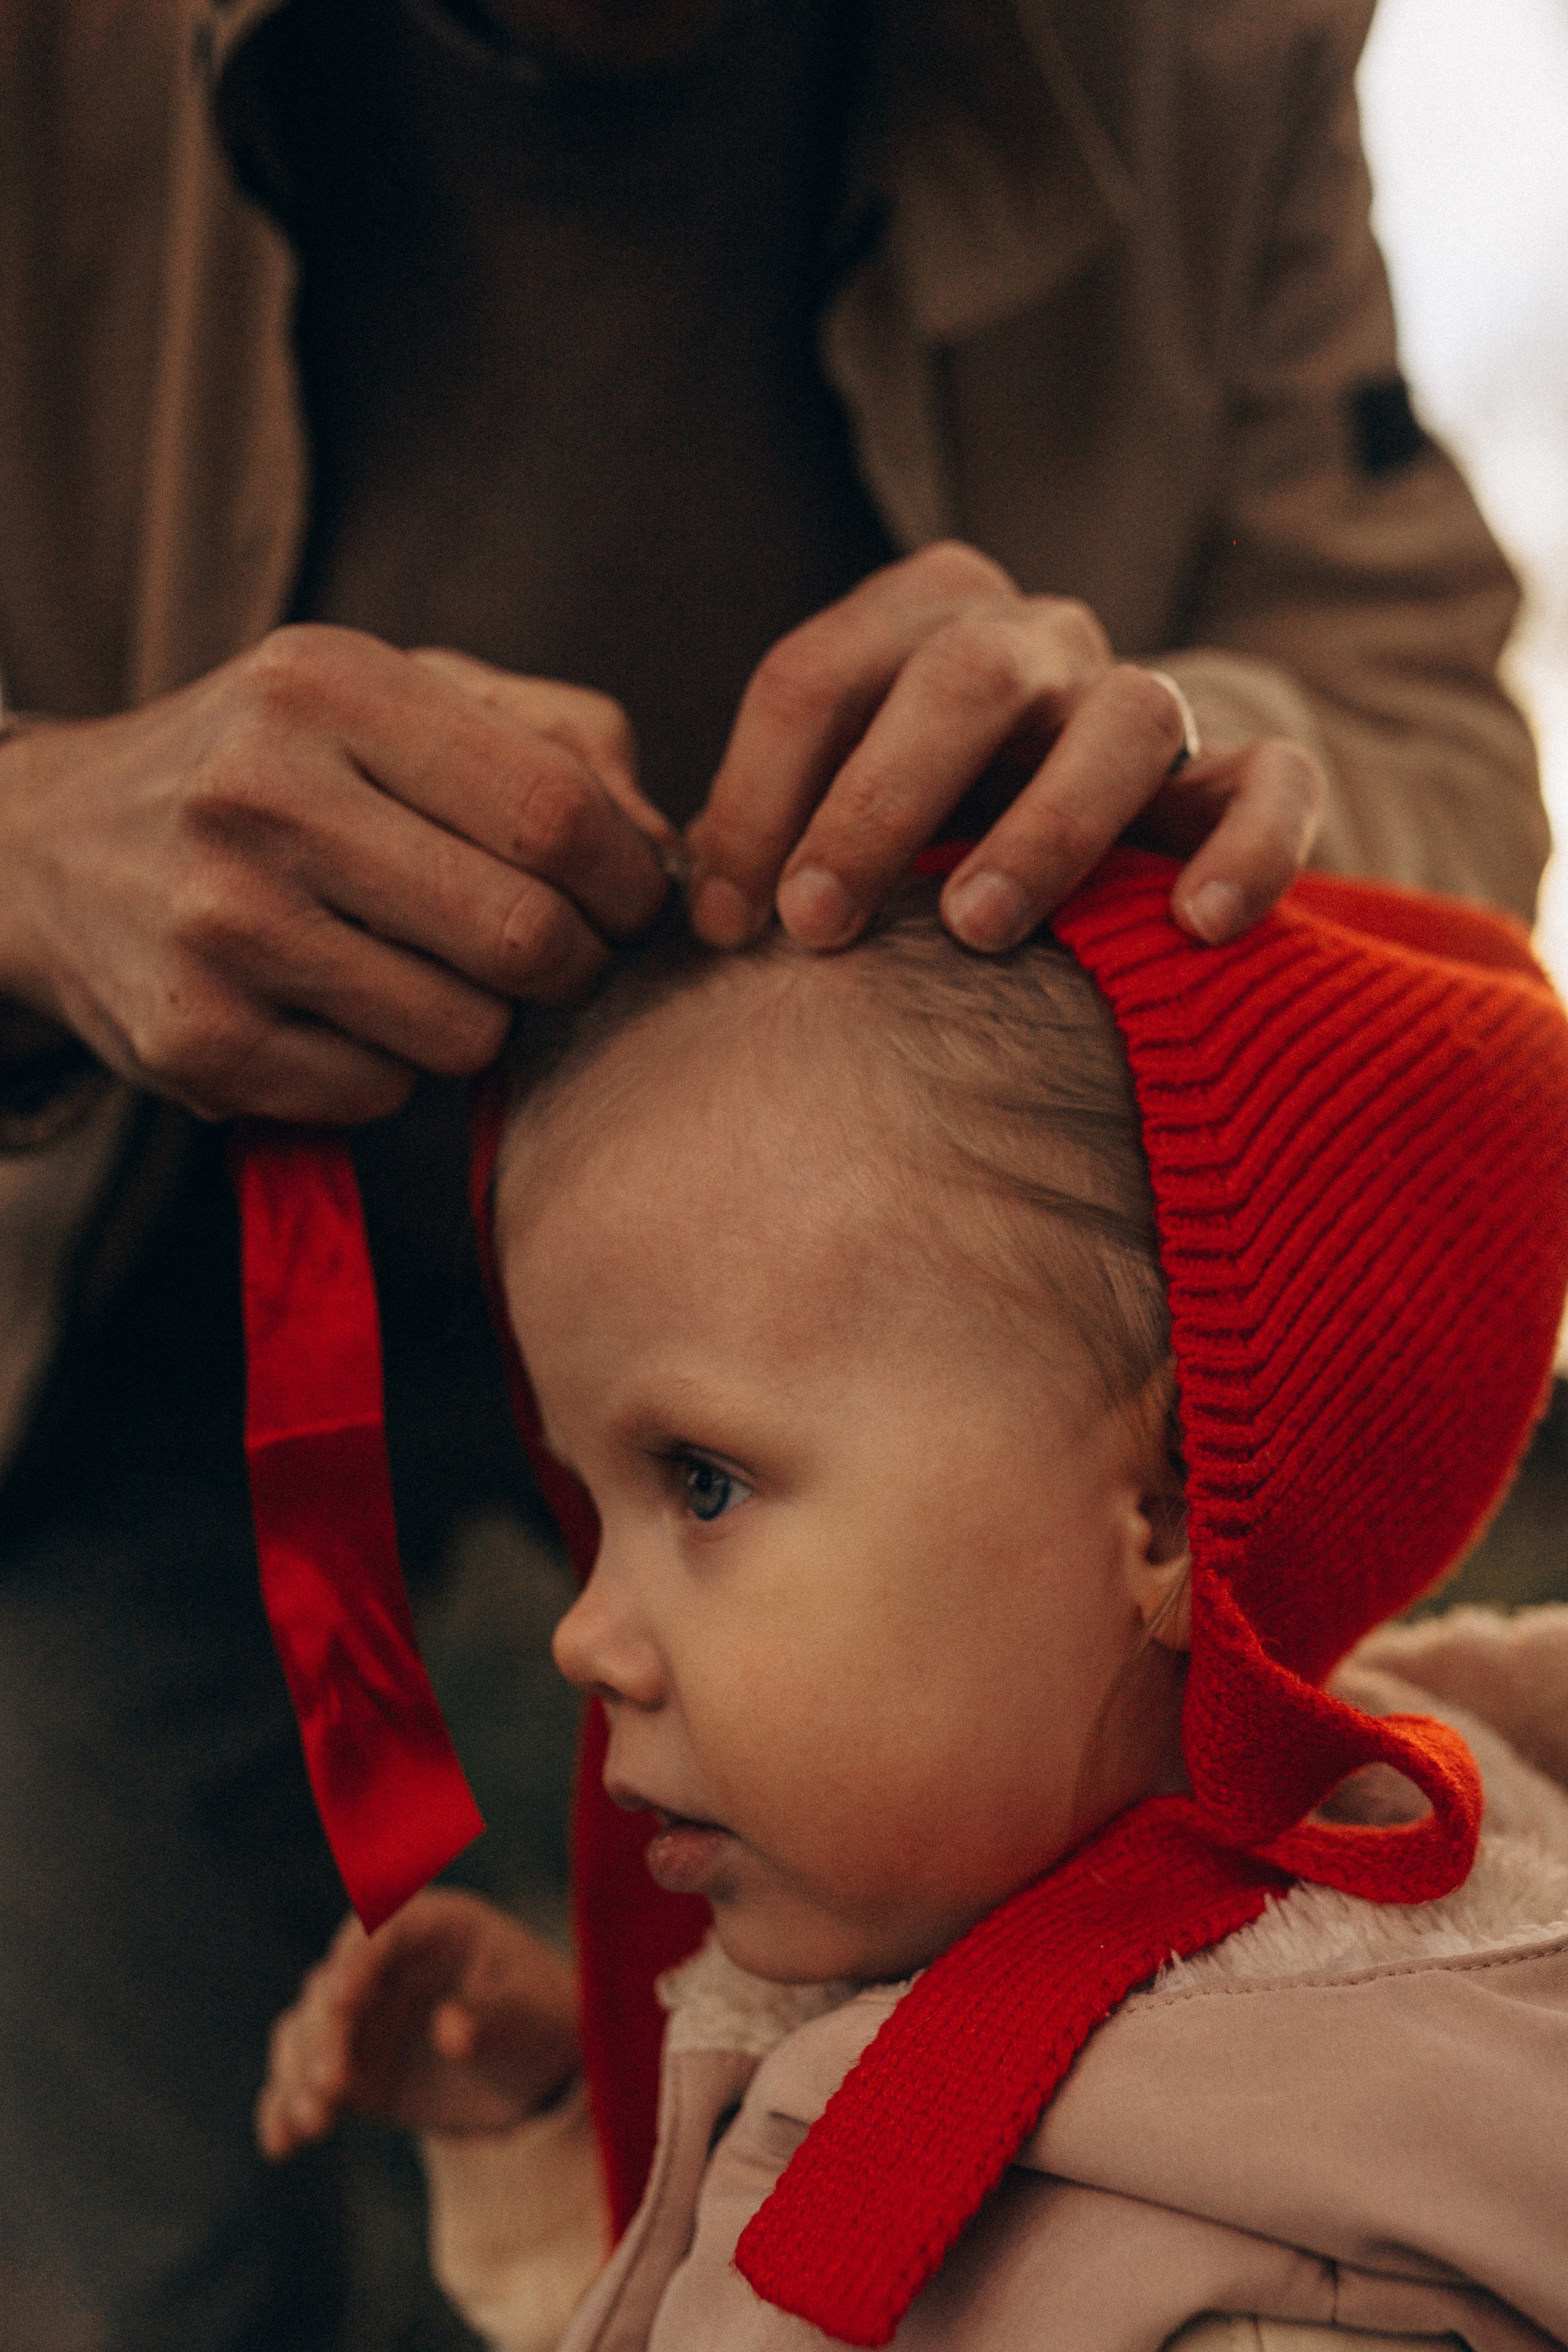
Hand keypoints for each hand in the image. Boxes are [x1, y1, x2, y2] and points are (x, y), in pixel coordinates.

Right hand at [0, 630, 672, 1122]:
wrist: (52, 847)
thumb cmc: (275, 764)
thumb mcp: (398, 693)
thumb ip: (555, 737)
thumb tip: (663, 845)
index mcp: (328, 688)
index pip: (554, 812)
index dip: (628, 879)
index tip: (631, 900)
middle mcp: (262, 798)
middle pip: (523, 936)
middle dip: (575, 965)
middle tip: (559, 958)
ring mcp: (220, 926)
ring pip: (465, 1033)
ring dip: (484, 1020)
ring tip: (432, 972)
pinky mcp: (196, 1038)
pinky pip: (384, 1092)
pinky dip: (394, 1068)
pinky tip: (343, 1011)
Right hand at [255, 1890, 580, 2156]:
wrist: (540, 2075)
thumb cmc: (544, 2022)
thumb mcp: (535, 2016)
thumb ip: (495, 2018)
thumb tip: (449, 2031)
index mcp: (434, 1925)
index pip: (382, 1928)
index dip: (357, 1960)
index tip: (342, 2000)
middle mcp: (384, 1964)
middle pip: (332, 1986)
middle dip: (323, 2034)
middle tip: (332, 2085)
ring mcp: (361, 2017)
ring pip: (306, 2031)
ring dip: (297, 2074)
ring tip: (310, 2123)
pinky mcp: (350, 2069)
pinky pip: (303, 2082)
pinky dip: (286, 2108)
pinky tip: (281, 2144)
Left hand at [684, 543, 1323, 954]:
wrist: (1084, 833)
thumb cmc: (921, 834)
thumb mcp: (832, 811)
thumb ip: (765, 834)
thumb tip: (694, 912)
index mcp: (920, 624)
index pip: (816, 675)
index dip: (755, 797)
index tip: (720, 923)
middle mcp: (1037, 641)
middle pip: (962, 676)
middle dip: (879, 800)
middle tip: (816, 925)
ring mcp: (1145, 700)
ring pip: (1120, 719)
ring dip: (1044, 827)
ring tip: (976, 929)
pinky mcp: (1241, 773)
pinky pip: (1274, 783)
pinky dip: (1247, 848)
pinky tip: (1195, 927)